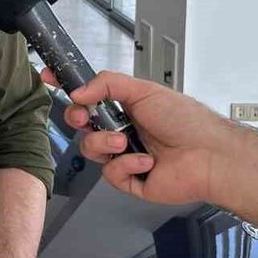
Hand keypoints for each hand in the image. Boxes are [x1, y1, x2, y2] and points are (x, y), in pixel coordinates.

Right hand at [42, 69, 236, 205]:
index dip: (69, 88)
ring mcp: (126, 155)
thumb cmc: (186, 121)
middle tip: (84, 115)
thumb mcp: (144, 90)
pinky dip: (126, 165)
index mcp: (127, 106)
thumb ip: (107, 85)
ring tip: (124, 141)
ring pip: (91, 149)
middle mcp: (125, 129)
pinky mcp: (131, 180)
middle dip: (78, 118)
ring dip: (104, 143)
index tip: (49, 78)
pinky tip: (146, 161)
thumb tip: (79, 90)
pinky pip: (110, 173)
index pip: (90, 95)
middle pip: (83, 124)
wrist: (208, 155)